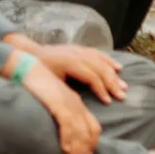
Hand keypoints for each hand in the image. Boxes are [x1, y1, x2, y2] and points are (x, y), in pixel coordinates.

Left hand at [6, 36, 127, 103]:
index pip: (91, 76)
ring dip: (114, 74)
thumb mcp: (50, 82)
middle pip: (100, 68)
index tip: (108, 102)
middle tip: (122, 96)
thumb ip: (65, 90)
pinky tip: (118, 68)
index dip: (101, 89)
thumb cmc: (39, 71)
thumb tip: (78, 104)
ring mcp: (79, 50)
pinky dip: (109, 61)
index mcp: (70, 62)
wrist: (30, 53)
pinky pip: (98, 54)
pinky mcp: (80, 48)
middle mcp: (77, 54)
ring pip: (102, 61)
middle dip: (112, 83)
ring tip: (124, 87)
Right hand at [12, 60, 99, 153]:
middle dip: (84, 153)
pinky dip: (68, 138)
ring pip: (80, 132)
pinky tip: (64, 150)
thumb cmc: (36, 86)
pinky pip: (67, 123)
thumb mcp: (52, 102)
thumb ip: (58, 116)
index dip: (90, 145)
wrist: (26, 67)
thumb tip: (58, 136)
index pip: (93, 128)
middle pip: (90, 133)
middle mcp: (77, 104)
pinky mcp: (57, 102)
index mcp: (77, 104)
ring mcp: (68, 103)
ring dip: (77, 152)